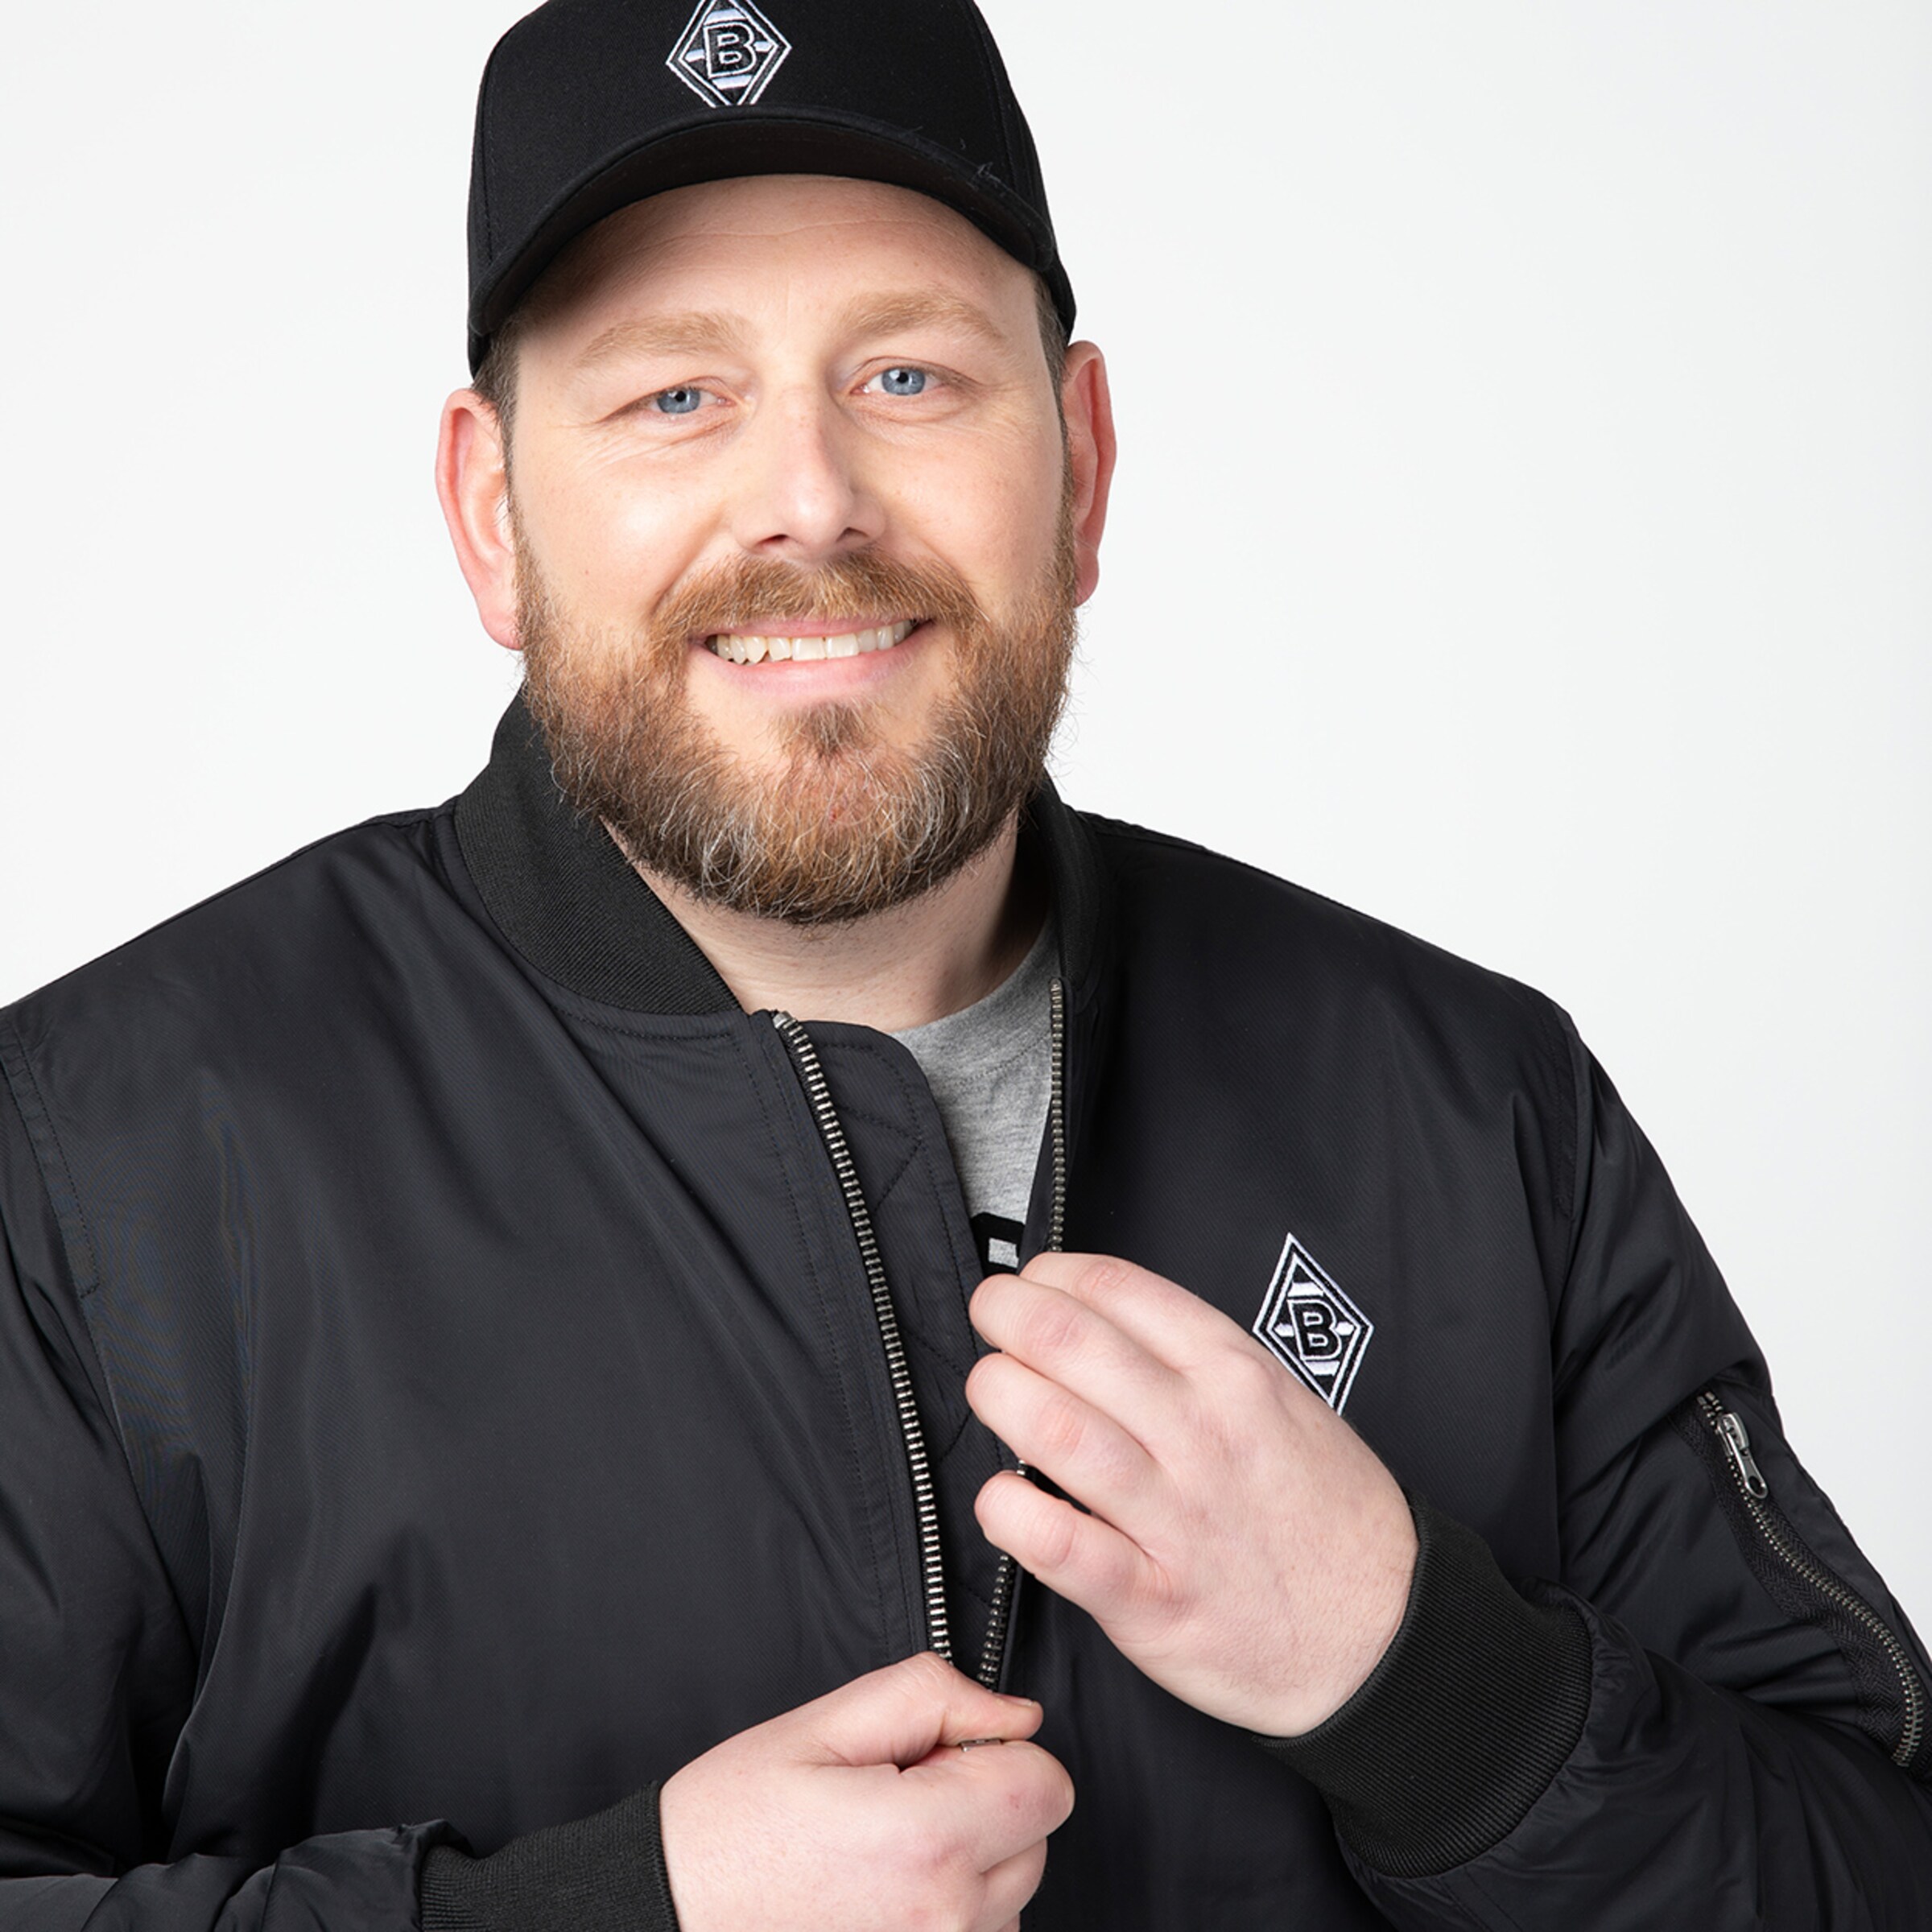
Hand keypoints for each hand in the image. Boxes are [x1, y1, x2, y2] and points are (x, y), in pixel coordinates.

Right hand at [658, 1651, 1072, 1931]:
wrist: (669, 1913)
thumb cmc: (732, 1826)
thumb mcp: (824, 1724)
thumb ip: (934, 1697)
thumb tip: (1014, 1713)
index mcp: (928, 1842)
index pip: (1048, 1783)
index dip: (996, 1751)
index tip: (936, 1755)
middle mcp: (945, 1921)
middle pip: (1037, 1838)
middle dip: (985, 1802)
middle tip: (896, 1796)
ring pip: (1011, 1893)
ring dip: (969, 1862)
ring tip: (880, 1848)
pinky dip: (948, 1910)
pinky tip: (881, 1892)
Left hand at [966, 1253, 1416, 1737]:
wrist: (1387, 1635)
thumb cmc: (1322, 1512)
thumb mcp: (1280, 1401)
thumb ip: (1196, 1362)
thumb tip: (1098, 1320)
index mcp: (1234, 1374)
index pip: (1120, 1290)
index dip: (1052, 1275)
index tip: (1030, 1284)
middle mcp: (1203, 1433)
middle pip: (1072, 1344)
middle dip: (1006, 1316)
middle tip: (988, 1319)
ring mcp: (1179, 1517)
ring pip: (1058, 1429)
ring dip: (998, 1396)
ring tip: (989, 1392)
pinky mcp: (1154, 1602)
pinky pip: (1064, 1548)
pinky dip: (1013, 1513)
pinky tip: (1000, 1496)